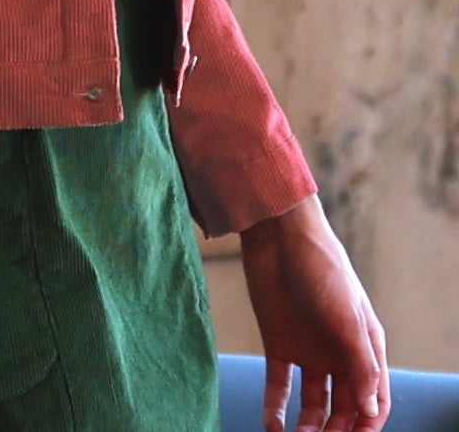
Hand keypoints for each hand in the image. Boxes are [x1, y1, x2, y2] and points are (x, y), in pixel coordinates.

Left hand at [238, 195, 389, 431]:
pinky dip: (275, 408)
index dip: (366, 426)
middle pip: (343, 408)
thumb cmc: (323, 269)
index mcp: (364, 347)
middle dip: (335, 431)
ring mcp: (308, 349)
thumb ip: (361, 365)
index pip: (374, 400)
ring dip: (308, 427)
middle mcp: (338, 353)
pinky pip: (279, 386)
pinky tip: (272, 426)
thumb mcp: (347, 318)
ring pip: (313, 404)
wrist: (279, 235)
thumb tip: (371, 411)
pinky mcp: (278, 343)